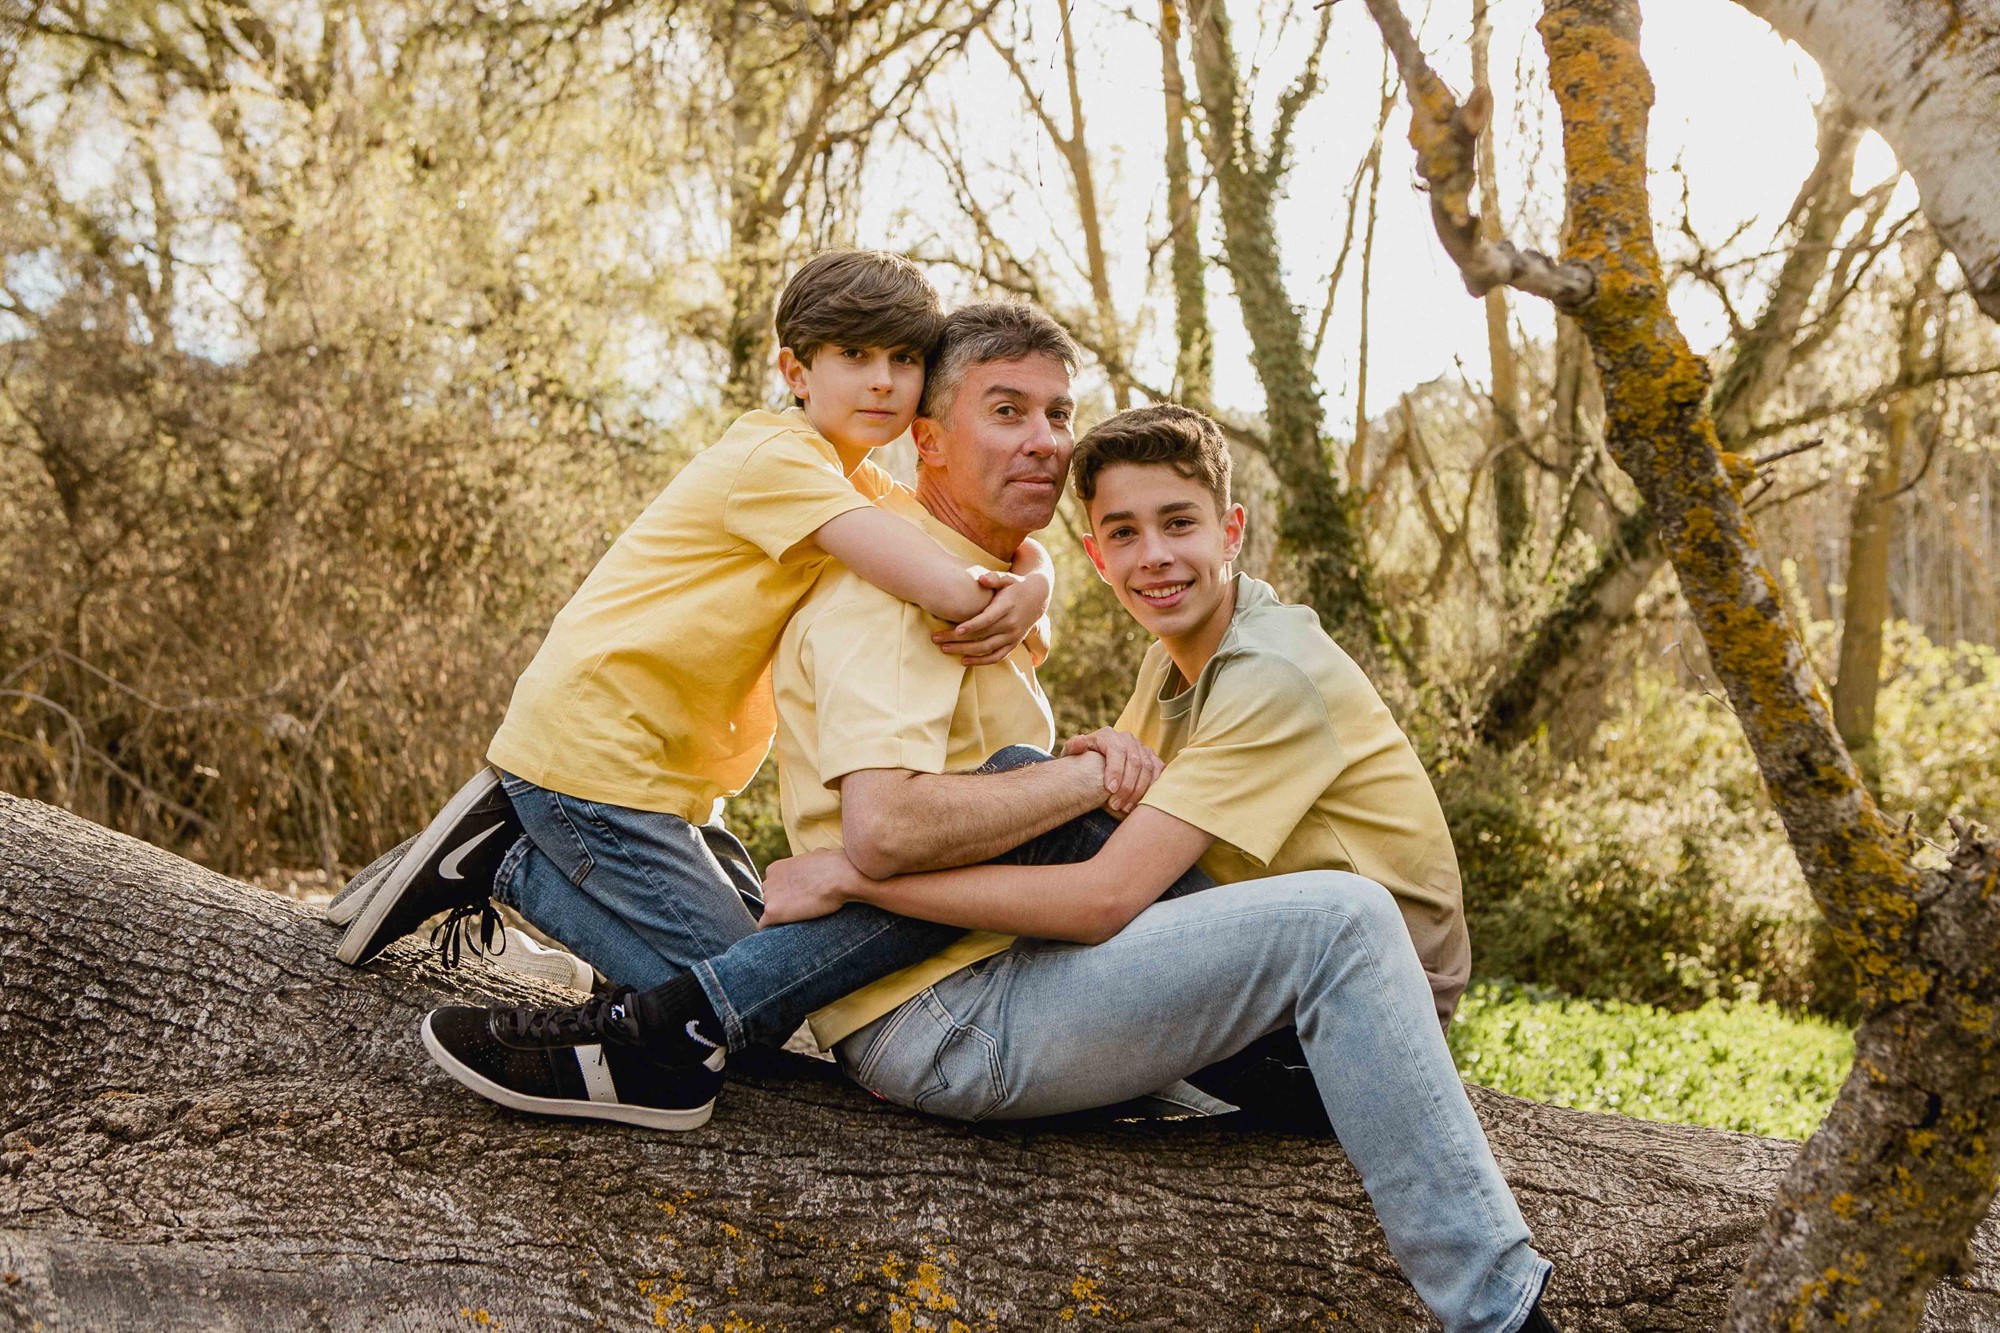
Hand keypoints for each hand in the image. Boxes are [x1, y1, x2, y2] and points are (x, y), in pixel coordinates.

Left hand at [760, 849, 866, 925]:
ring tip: (802, 918)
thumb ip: (806, 863)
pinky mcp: (773, 912)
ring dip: (782, 917)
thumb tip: (815, 860)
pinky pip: (765, 926)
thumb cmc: (833, 865)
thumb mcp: (815, 856)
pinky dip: (774, 929)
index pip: (774, 887)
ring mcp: (769, 897)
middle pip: (770, 899)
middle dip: (783, 904)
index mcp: (775, 869)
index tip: (801, 898)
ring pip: (770, 913)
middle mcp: (768, 882)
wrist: (839, 875)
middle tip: (803, 908)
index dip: (788, 894)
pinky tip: (787, 931)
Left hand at [933, 567, 1053, 665]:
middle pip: (982, 635)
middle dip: (958, 639)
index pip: (988, 619)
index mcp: (1007, 607)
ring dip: (965, 651)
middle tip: (936, 639)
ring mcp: (1012, 636)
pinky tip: (963, 661)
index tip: (956, 630)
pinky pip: (997, 657)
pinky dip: (981, 661)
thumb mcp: (1008, 578)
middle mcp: (1011, 624)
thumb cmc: (1015, 585)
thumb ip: (994, 577)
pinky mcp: (1013, 644)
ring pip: (987, 648)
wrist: (1037, 598)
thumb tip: (982, 578)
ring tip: (944, 649)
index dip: (972, 626)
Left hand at [1063, 728, 1163, 816]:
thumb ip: (1073, 747)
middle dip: (1126, 786)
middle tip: (1116, 805)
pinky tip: (1141, 803)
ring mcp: (1142, 748)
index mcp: (1108, 735)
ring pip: (1147, 769)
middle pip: (1134, 762)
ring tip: (1125, 808)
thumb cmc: (1082, 759)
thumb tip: (1079, 743)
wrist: (1096, 759)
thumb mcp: (1072, 752)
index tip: (1110, 790)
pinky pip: (1158, 772)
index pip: (1117, 751)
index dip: (1116, 770)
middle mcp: (1127, 739)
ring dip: (1139, 791)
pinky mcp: (1152, 758)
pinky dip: (1152, 788)